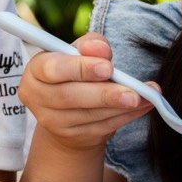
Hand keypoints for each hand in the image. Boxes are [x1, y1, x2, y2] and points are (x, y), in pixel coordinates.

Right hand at [16, 32, 150, 153]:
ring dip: (120, 107)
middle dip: (104, 94)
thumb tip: (101, 48)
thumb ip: (89, 45)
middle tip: (132, 92)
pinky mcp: (72, 137)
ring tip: (145, 97)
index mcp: (36, 71)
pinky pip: (102, 127)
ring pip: (90, 115)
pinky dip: (126, 116)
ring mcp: (53, 121)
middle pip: (71, 96)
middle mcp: (38, 97)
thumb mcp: (77, 53)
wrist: (65, 111)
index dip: (80, 68)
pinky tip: (143, 106)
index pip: (53, 69)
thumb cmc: (72, 73)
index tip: (108, 67)